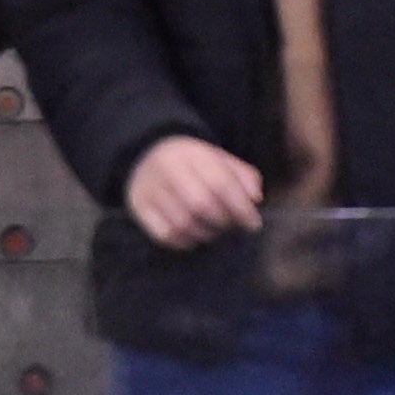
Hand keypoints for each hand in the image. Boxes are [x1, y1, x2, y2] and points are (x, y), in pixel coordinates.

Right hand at [125, 132, 266, 245]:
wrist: (148, 154)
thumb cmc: (193, 162)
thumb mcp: (219, 158)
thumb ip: (242, 175)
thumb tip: (255, 199)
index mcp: (193, 153)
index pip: (220, 182)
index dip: (240, 207)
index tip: (253, 224)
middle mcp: (168, 169)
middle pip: (200, 203)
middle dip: (224, 221)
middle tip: (234, 228)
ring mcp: (151, 190)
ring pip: (182, 223)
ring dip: (206, 234)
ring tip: (216, 231)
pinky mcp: (139, 208)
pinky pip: (164, 235)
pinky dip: (185, 241)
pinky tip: (195, 236)